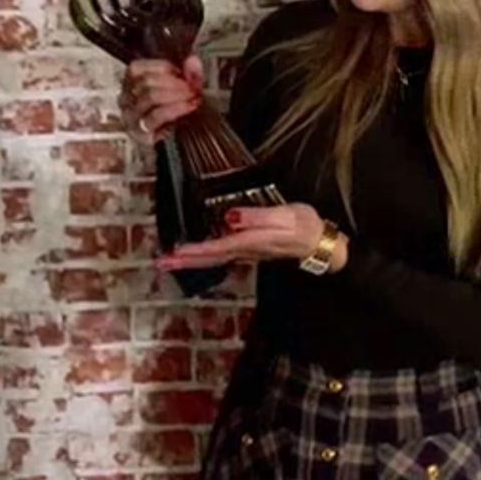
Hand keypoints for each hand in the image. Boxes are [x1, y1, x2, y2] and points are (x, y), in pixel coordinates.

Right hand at [119, 55, 203, 141]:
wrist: (171, 149)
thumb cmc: (174, 116)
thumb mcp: (181, 91)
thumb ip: (188, 74)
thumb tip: (193, 61)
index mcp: (130, 85)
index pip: (137, 69)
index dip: (163, 67)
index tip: (184, 73)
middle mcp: (126, 100)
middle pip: (146, 81)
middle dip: (174, 82)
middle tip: (193, 86)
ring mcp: (131, 117)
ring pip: (150, 96)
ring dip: (177, 93)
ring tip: (193, 95)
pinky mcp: (141, 133)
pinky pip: (157, 116)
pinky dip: (177, 108)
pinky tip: (189, 106)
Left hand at [154, 203, 347, 272]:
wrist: (320, 244)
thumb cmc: (304, 226)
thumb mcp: (285, 216)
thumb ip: (257, 216)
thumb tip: (230, 217)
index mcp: (249, 242)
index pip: (214, 248)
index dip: (192, 250)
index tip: (171, 253)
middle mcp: (244, 250)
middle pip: (208, 257)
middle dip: (184, 261)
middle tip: (160, 263)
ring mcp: (247, 252)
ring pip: (213, 257)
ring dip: (191, 259)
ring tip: (171, 260)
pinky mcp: (250, 248)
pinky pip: (221, 254)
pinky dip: (205, 255)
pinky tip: (198, 253)